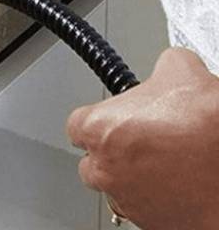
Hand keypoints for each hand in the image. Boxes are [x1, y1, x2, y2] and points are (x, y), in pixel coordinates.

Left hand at [67, 47, 218, 228]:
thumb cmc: (207, 122)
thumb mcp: (178, 69)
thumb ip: (157, 70)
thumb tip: (165, 69)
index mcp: (97, 129)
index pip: (77, 126)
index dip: (99, 120)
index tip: (113, 120)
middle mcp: (106, 170)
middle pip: (94, 162)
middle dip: (113, 153)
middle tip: (141, 142)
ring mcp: (131, 202)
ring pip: (120, 189)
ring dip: (135, 178)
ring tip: (164, 163)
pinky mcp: (157, 226)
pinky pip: (147, 212)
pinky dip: (159, 201)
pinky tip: (178, 184)